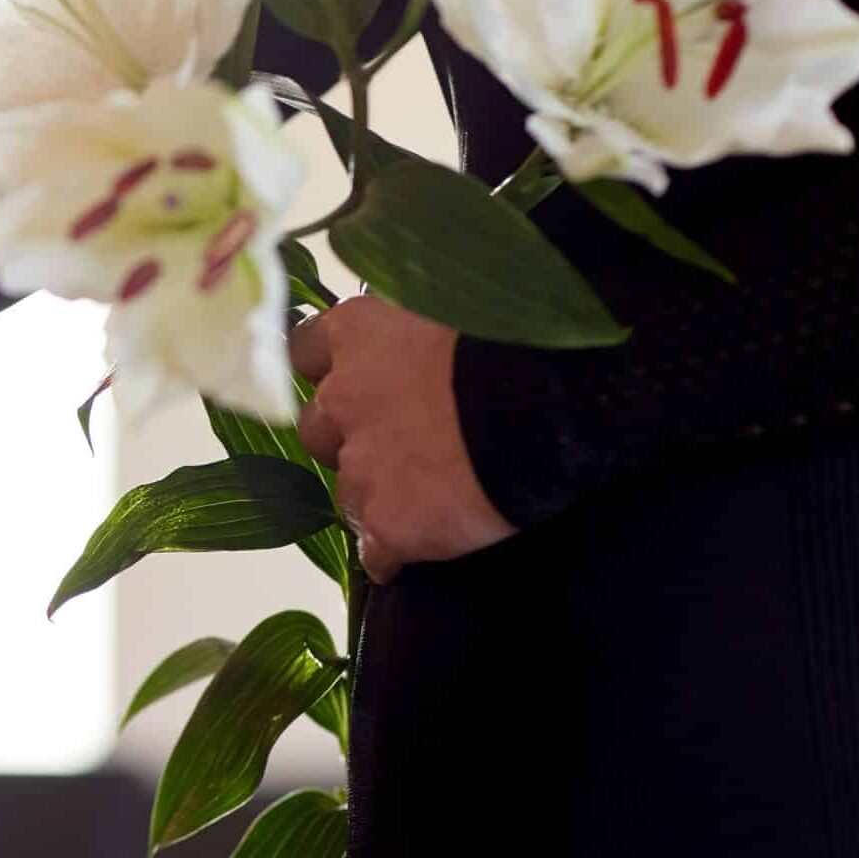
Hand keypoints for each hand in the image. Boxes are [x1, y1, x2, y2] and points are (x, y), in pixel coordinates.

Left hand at [289, 295, 513, 583]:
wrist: (551, 400)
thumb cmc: (522, 334)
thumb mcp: (460, 303)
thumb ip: (422, 327)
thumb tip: (428, 340)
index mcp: (359, 333)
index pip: (307, 351)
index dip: (331, 371)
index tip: (355, 379)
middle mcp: (344, 398)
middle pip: (318, 429)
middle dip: (347, 440)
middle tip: (401, 444)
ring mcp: (362, 466)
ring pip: (347, 495)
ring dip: (375, 498)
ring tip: (426, 502)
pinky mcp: (389, 525)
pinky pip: (376, 553)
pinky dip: (393, 554)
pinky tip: (421, 552)